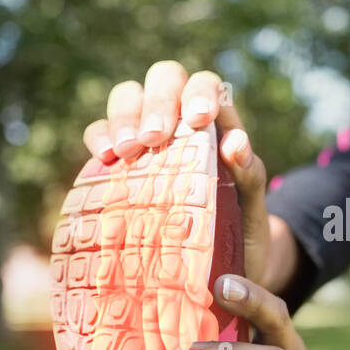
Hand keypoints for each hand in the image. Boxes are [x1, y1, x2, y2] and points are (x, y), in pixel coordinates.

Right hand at [82, 62, 272, 286]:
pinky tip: (104, 156)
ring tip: (126, 150)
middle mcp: (180, 120)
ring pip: (128, 96)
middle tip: (154, 137)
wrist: (221, 270)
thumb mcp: (252, 207)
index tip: (198, 120)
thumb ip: (249, 174)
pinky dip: (98, 136)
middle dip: (157, 102)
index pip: (206, 85)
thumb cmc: (241, 230)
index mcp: (218, 124)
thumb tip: (235, 144)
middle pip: (164, 79)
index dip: (199, 92)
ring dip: (124, 116)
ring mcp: (147, 137)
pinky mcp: (118, 161)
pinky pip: (100, 133)